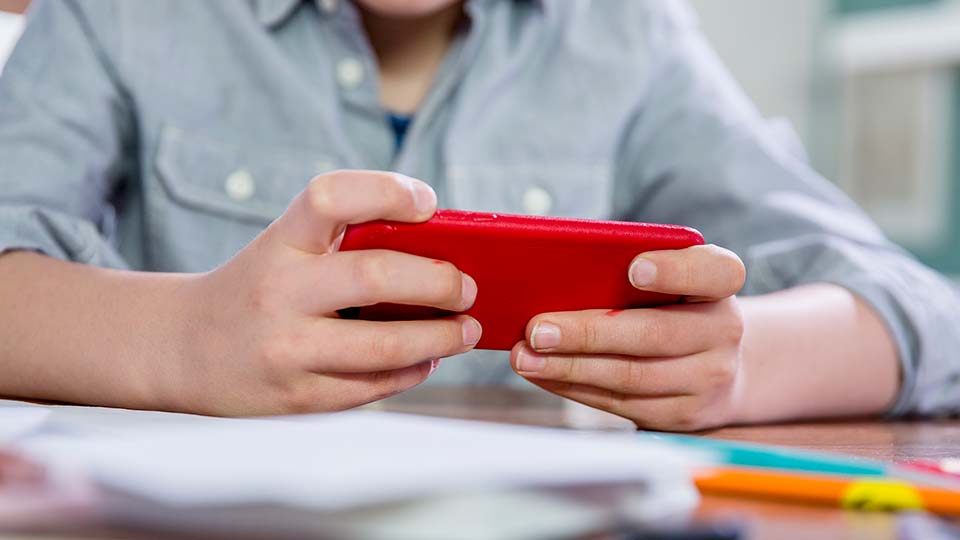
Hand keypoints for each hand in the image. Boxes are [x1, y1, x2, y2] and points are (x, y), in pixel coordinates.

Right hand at [171, 171, 481, 415]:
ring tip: (466, 331)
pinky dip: (413, 372)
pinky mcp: (297, 396)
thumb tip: (442, 252)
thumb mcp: (283, 248)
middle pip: (376, 276)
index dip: (388, 191)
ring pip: (386, 346)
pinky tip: (426, 360)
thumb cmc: (256, 287)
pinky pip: (373, 387)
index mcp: (279, 242)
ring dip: (442, 338)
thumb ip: (345, 242)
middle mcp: (279, 292)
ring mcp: (286, 349)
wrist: (182, 347)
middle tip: (468, 288)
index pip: (331, 197)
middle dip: (440, 282)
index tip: (428, 203)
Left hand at [510, 245, 745, 430]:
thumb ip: (628, 271)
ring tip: (526, 357)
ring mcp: (709, 378)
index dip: (674, 271)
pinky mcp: (683, 414)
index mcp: (720, 283)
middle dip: (588, 332)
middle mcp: (724, 330)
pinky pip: (621, 404)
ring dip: (570, 368)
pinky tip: (544, 374)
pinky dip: (574, 388)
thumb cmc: (672, 305)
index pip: (714, 272)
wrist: (718, 363)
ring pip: (632, 376)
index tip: (633, 269)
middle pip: (655, 334)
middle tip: (538, 329)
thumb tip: (555, 274)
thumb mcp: (668, 278)